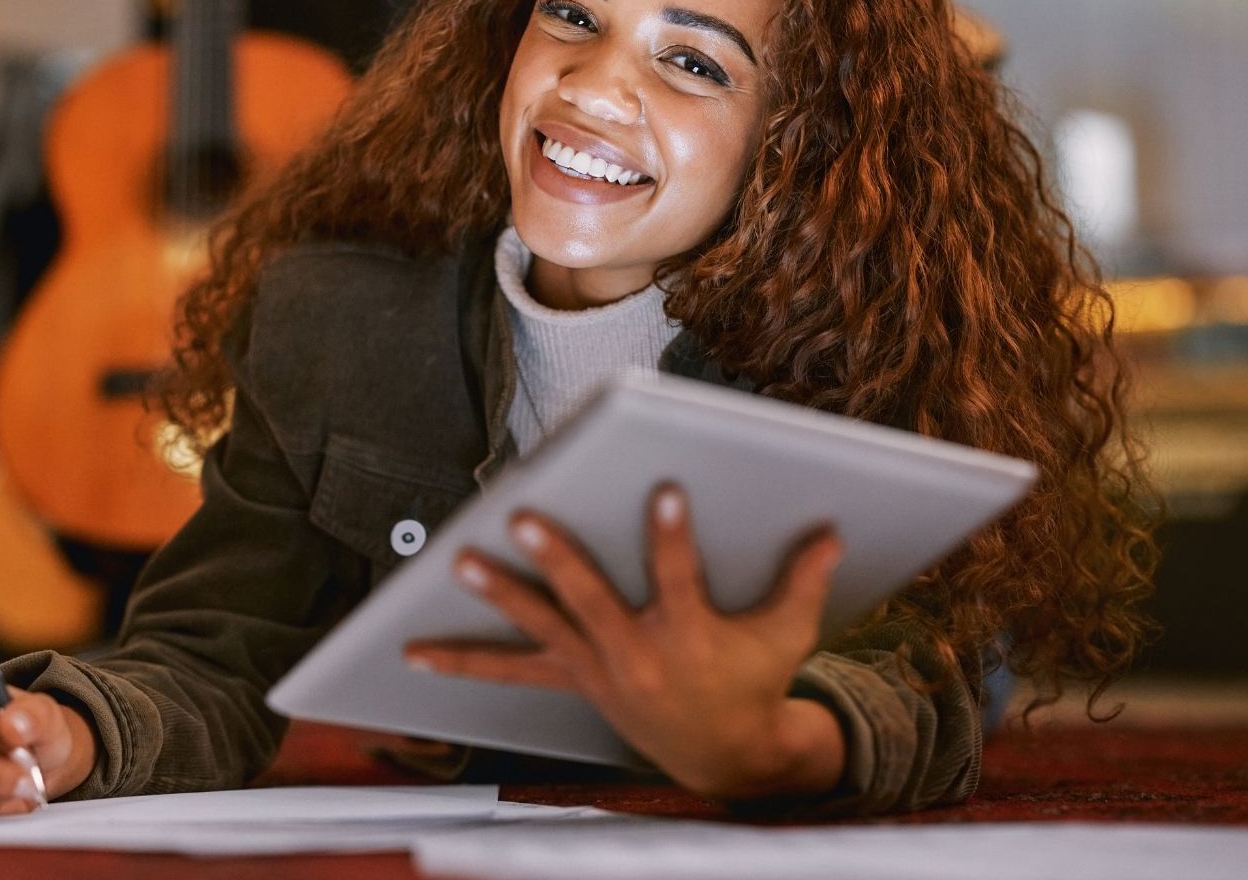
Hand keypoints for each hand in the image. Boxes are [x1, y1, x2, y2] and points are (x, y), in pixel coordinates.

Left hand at [403, 483, 846, 799]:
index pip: (679, 578)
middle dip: (556, 558)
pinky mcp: (573, 678)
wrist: (723, 755)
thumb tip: (833, 531)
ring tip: (461, 562)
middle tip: (523, 516)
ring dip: (499, 595)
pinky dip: (462, 663)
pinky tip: (415, 654)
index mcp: (687, 636)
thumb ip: (803, 582)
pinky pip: (509, 671)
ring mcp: (596, 667)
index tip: (664, 490)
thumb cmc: (754, 682)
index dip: (673, 536)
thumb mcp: (788, 634)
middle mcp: (634, 653)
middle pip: (589, 599)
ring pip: (541, 627)